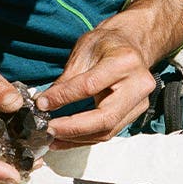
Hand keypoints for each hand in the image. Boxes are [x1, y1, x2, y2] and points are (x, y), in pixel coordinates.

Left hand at [39, 0, 182, 146]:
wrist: (131, 45)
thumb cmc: (108, 45)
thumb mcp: (84, 52)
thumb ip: (66, 79)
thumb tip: (44, 102)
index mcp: (125, 62)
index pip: (90, 86)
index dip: (64, 97)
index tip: (43, 103)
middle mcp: (138, 85)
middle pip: (105, 118)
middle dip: (73, 128)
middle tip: (48, 130)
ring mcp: (139, 103)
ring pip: (107, 131)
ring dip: (76, 139)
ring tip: (53, 138)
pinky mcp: (134, 115)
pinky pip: (108, 133)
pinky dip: (85, 138)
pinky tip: (66, 139)